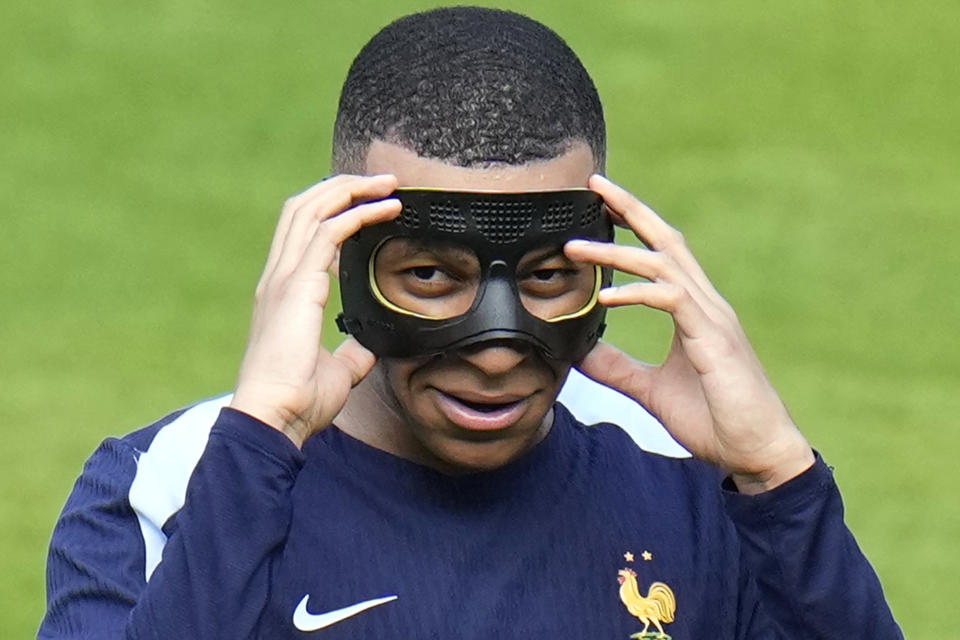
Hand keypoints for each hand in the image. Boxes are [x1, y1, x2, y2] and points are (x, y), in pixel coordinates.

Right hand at [230, 174, 401, 447]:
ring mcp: (284, 278)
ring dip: (352, 191)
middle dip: (343, 187)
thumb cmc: (299, 401)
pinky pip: (327, 233)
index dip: (332, 210)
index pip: (301, 232)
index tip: (368, 205)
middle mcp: (279, 278)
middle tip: (384, 183)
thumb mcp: (336, 371)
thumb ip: (350, 352)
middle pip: (304, 208)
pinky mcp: (297, 286)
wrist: (274, 419)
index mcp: (283, 293)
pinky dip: (357, 214)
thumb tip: (367, 345)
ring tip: (387, 186)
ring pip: (312, 209)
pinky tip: (383, 210)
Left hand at [564, 175, 813, 492]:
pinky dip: (638, 293)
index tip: (599, 204)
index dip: (633, 225)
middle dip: (631, 208)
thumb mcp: (651, 390)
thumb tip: (581, 353)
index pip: (662, 254)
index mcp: (694, 311)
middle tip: (594, 184)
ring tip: (575, 247)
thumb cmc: (714, 420)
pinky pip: (673, 301)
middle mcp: (706, 304)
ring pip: (664, 264)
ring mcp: (713, 319)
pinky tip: (607, 298)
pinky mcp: (714, 339)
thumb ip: (618, 368)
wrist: (756, 452)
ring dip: (618, 252)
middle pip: (667, 239)